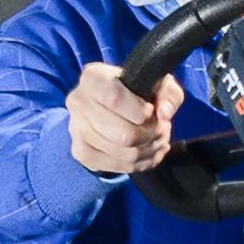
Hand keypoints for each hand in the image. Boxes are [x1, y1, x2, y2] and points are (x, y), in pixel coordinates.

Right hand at [65, 61, 172, 176]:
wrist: (109, 103)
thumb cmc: (135, 89)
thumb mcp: (157, 82)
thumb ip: (167, 93)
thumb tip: (164, 114)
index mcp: (93, 77)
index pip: (115, 99)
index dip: (141, 112)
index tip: (152, 112)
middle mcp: (78, 101)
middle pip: (123, 134)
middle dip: (152, 135)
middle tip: (163, 129)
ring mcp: (76, 129)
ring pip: (122, 153)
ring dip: (149, 150)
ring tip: (159, 140)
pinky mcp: (80, 151)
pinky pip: (115, 166)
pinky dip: (139, 164)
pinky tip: (149, 154)